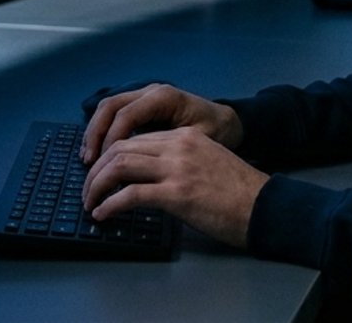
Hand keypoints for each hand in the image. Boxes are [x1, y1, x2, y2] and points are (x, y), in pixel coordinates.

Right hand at [80, 82, 242, 164]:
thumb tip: (140, 168)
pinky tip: (98, 151)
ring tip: (88, 158)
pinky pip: (115, 113)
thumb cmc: (218, 132)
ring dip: (95, 132)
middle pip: (111, 106)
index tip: (103, 164)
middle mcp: (150, 92)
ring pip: (108, 108)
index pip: (126, 115)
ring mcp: (144, 96)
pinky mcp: (142, 106)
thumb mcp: (199, 140)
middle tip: (88, 161)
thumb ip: (170, 148)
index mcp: (164, 98)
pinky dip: (103, 131)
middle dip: (95, 134)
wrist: (229, 122)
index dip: (110, 139)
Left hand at [83, 127, 267, 247]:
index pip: (136, 139)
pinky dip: (111, 204)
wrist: (264, 207)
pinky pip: (131, 194)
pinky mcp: (177, 194)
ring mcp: (177, 169)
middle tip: (87, 190)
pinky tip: (104, 214)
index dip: (110, 157)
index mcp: (185, 137)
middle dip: (96, 170)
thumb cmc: (239, 193)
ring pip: (119, 166)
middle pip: (121, 148)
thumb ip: (180, 163)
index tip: (99, 174)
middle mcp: (178, 146)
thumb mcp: (208, 163)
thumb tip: (149, 180)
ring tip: (90, 202)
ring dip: (96, 186)